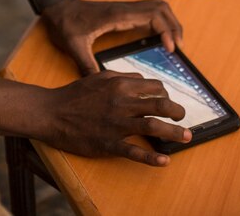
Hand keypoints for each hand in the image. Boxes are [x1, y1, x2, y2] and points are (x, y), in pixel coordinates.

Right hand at [33, 70, 190, 164]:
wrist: (52, 112)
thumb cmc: (75, 94)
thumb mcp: (100, 76)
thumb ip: (122, 77)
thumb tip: (142, 80)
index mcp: (120, 84)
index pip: (154, 87)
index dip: (166, 94)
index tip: (169, 101)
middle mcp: (122, 102)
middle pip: (159, 105)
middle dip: (177, 111)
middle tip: (184, 118)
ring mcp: (116, 124)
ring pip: (152, 126)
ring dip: (173, 132)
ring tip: (186, 137)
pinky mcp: (108, 143)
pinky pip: (134, 152)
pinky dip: (151, 158)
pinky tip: (164, 162)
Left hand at [41, 0, 182, 74]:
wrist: (57, 7)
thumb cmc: (65, 23)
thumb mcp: (74, 46)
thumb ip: (86, 64)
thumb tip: (98, 86)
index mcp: (117, 16)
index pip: (152, 15)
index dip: (166, 30)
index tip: (171, 48)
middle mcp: (124, 9)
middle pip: (161, 8)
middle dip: (174, 25)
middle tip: (179, 47)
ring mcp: (124, 8)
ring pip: (157, 6)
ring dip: (169, 20)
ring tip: (174, 41)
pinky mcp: (123, 11)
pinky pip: (149, 10)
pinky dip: (160, 20)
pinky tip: (160, 36)